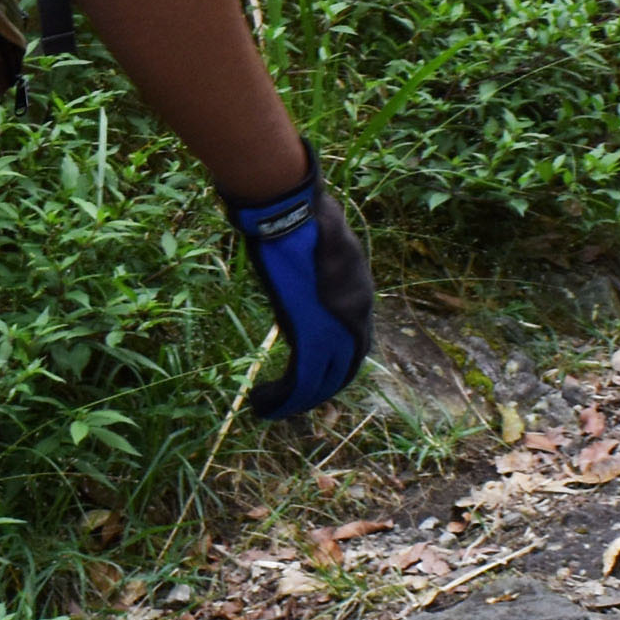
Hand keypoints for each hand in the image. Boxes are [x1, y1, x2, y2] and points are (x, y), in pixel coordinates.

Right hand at [224, 155, 373, 418]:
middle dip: (319, 391)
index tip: (316, 377)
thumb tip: (309, 262)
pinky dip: (283, 397)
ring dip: (296, 401)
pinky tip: (261, 402)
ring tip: (269, 408)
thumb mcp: (324, 246)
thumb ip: (321, 267)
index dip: (338, 367)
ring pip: (321, 381)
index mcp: (358, 295)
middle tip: (293, 402)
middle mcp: (355, 316)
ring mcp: (334, 327)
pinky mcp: (309, 333)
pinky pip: (301, 378)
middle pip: (344, 371)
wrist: (292, 212)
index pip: (357, 346)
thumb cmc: (301, 216)